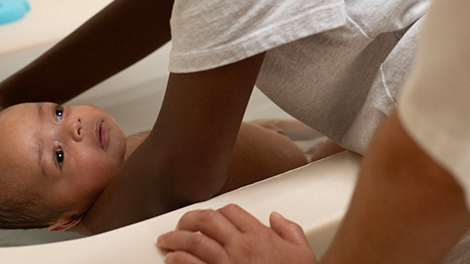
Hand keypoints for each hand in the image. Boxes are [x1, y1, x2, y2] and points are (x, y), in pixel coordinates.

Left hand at [157, 205, 316, 263]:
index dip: (217, 211)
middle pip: (207, 221)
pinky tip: (171, 259)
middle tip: (181, 224)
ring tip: (167, 240)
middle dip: (189, 219)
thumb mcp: (303, 253)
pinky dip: (177, 260)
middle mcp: (241, 247)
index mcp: (260, 237)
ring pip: (194, 241)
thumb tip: (278, 218)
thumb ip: (290, 231)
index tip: (210, 217)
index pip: (232, 211)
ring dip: (175, 238)